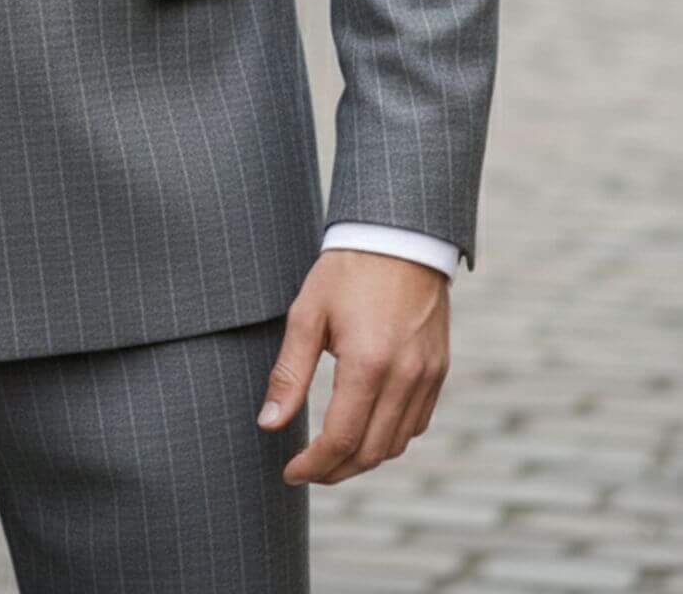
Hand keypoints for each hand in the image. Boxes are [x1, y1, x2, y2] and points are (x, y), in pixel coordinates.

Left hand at [256, 248, 449, 483]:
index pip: (340, 439)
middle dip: (335, 471)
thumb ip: (289, 374)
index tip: (290, 472)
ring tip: (332, 455)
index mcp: (368, 364)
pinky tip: (366, 429)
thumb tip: (269, 424)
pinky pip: (417, 423)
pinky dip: (391, 438)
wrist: (400, 236)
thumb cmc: (347, 270)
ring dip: (363, 459)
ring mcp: (427, 376)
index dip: (313, 465)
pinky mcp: (439, 370)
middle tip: (307, 471)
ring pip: (397, 444)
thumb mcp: (307, 315)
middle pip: (370, 452)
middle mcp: (405, 377)